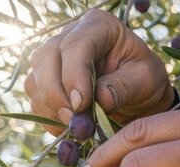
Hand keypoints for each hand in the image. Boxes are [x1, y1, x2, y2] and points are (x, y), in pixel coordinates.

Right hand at [24, 9, 173, 134]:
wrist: (136, 94)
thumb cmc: (143, 80)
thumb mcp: (145, 80)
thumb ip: (122, 87)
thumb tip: (97, 100)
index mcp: (98, 26)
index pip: (75, 45)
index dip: (73, 75)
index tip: (82, 104)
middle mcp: (69, 36)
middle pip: (45, 59)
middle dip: (55, 94)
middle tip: (73, 120)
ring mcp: (52, 58)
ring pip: (34, 80)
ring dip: (50, 108)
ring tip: (74, 126)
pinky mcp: (44, 80)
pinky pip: (34, 98)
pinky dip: (47, 117)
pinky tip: (67, 127)